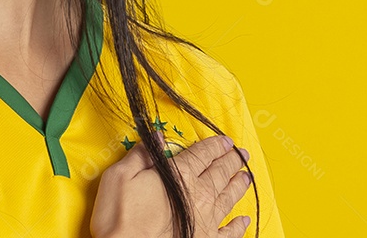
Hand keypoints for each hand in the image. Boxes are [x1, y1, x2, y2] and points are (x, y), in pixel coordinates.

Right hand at [89, 132, 253, 237]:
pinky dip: (238, 226)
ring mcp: (205, 221)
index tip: (225, 141)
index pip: (202, 154)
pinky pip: (229, 233)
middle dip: (232, 161)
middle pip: (220, 173)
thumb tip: (157, 137)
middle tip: (241, 154)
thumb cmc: (119, 218)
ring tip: (247, 176)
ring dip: (239, 185)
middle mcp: (197, 196)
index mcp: (179, 176)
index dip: (215, 145)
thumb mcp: (119, 177)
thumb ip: (141, 156)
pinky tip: (244, 219)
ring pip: (228, 198)